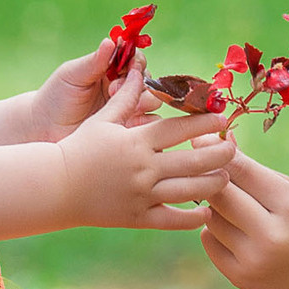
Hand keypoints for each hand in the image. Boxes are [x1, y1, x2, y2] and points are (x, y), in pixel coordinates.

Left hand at [27, 36, 152, 141]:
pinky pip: (148, 125)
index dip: (135, 61)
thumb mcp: (72, 75)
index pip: (135, 59)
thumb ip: (94, 61)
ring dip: (144, 100)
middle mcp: (123, 88)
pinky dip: (148, 123)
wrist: (44, 128)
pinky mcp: (127, 130)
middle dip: (138, 83)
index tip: (126, 66)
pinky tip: (131, 123)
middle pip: (148, 79)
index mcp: (111, 70)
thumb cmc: (56, 97)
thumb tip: (111, 40)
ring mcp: (127, 109)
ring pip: (152, 101)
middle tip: (113, 90)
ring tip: (123, 107)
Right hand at [53, 66, 233, 228]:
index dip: (205, 122)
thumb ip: (127, 98)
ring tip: (225, 179)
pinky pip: (171, 220)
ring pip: (189, 191)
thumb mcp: (102, 120)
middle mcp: (143, 168)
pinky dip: (192, 218)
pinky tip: (207, 213)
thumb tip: (141, 68)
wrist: (54, 186)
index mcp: (136, 141)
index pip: (179, 129)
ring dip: (213, 185)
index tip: (224, 119)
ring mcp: (141, 195)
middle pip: (194, 161)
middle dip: (219, 154)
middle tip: (234, 149)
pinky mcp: (137, 218)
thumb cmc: (79, 148)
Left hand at [199, 152, 288, 288]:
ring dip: (215, 207)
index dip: (216, 152)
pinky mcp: (239, 277)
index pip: (242, 171)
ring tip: (236, 207)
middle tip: (204, 167)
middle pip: (219, 194)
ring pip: (210, 218)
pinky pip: (208, 241)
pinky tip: (236, 232)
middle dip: (210, 178)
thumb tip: (216, 142)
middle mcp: (271, 234)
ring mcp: (253, 259)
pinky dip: (215, 231)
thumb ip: (257, 173)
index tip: (199, 139)